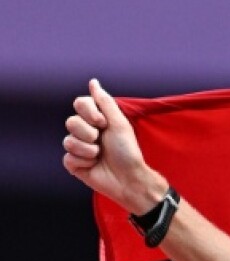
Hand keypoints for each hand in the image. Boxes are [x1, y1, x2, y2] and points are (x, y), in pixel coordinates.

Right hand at [63, 79, 165, 213]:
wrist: (129, 178)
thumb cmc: (127, 151)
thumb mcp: (119, 123)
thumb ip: (105, 102)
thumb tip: (93, 82)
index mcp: (96, 120)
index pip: (79, 103)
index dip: (89, 112)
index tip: (103, 123)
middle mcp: (85, 132)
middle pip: (70, 121)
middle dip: (88, 132)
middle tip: (101, 141)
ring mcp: (78, 148)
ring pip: (68, 141)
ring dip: (88, 149)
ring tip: (100, 156)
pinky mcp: (74, 164)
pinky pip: (68, 157)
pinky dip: (83, 161)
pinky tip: (94, 165)